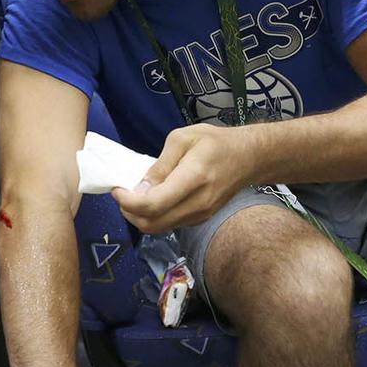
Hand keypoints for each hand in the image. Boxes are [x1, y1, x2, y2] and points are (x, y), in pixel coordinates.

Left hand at [111, 124, 259, 233]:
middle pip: (152, 223)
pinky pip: (169, 224)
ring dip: (140, 216)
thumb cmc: (216, 142)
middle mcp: (198, 203)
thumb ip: (159, 165)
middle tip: (122, 193)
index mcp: (193, 178)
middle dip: (129, 212)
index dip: (127, 201)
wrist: (249, 158)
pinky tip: (152, 198)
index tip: (117, 189)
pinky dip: (154, 216)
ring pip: (159, 228)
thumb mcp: (183, 139)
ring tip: (135, 195)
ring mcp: (200, 215)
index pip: (153, 204)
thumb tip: (139, 187)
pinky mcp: (200, 219)